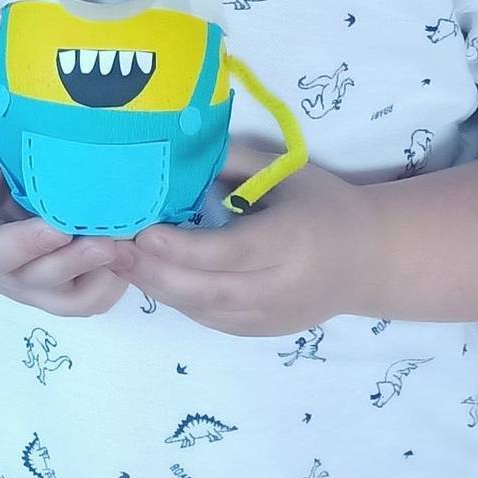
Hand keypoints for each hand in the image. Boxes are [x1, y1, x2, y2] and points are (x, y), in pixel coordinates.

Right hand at [0, 129, 128, 318]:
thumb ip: (7, 139)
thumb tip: (54, 107)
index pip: (1, 252)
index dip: (32, 243)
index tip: (61, 227)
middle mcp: (1, 272)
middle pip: (42, 283)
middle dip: (79, 263)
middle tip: (115, 238)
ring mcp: (24, 285)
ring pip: (67, 302)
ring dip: (102, 280)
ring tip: (128, 246)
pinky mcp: (43, 288)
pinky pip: (81, 301)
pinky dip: (108, 286)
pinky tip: (126, 253)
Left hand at [109, 163, 388, 336]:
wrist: (368, 261)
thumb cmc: (322, 204)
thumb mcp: (287, 171)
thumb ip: (232, 161)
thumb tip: (176, 147)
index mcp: (293, 242)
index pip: (231, 253)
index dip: (184, 248)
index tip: (143, 231)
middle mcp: (281, 287)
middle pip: (210, 290)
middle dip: (155, 272)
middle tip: (109, 248)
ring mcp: (270, 317)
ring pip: (202, 309)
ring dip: (155, 286)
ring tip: (114, 259)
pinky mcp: (258, 330)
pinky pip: (207, 318)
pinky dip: (173, 298)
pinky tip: (144, 274)